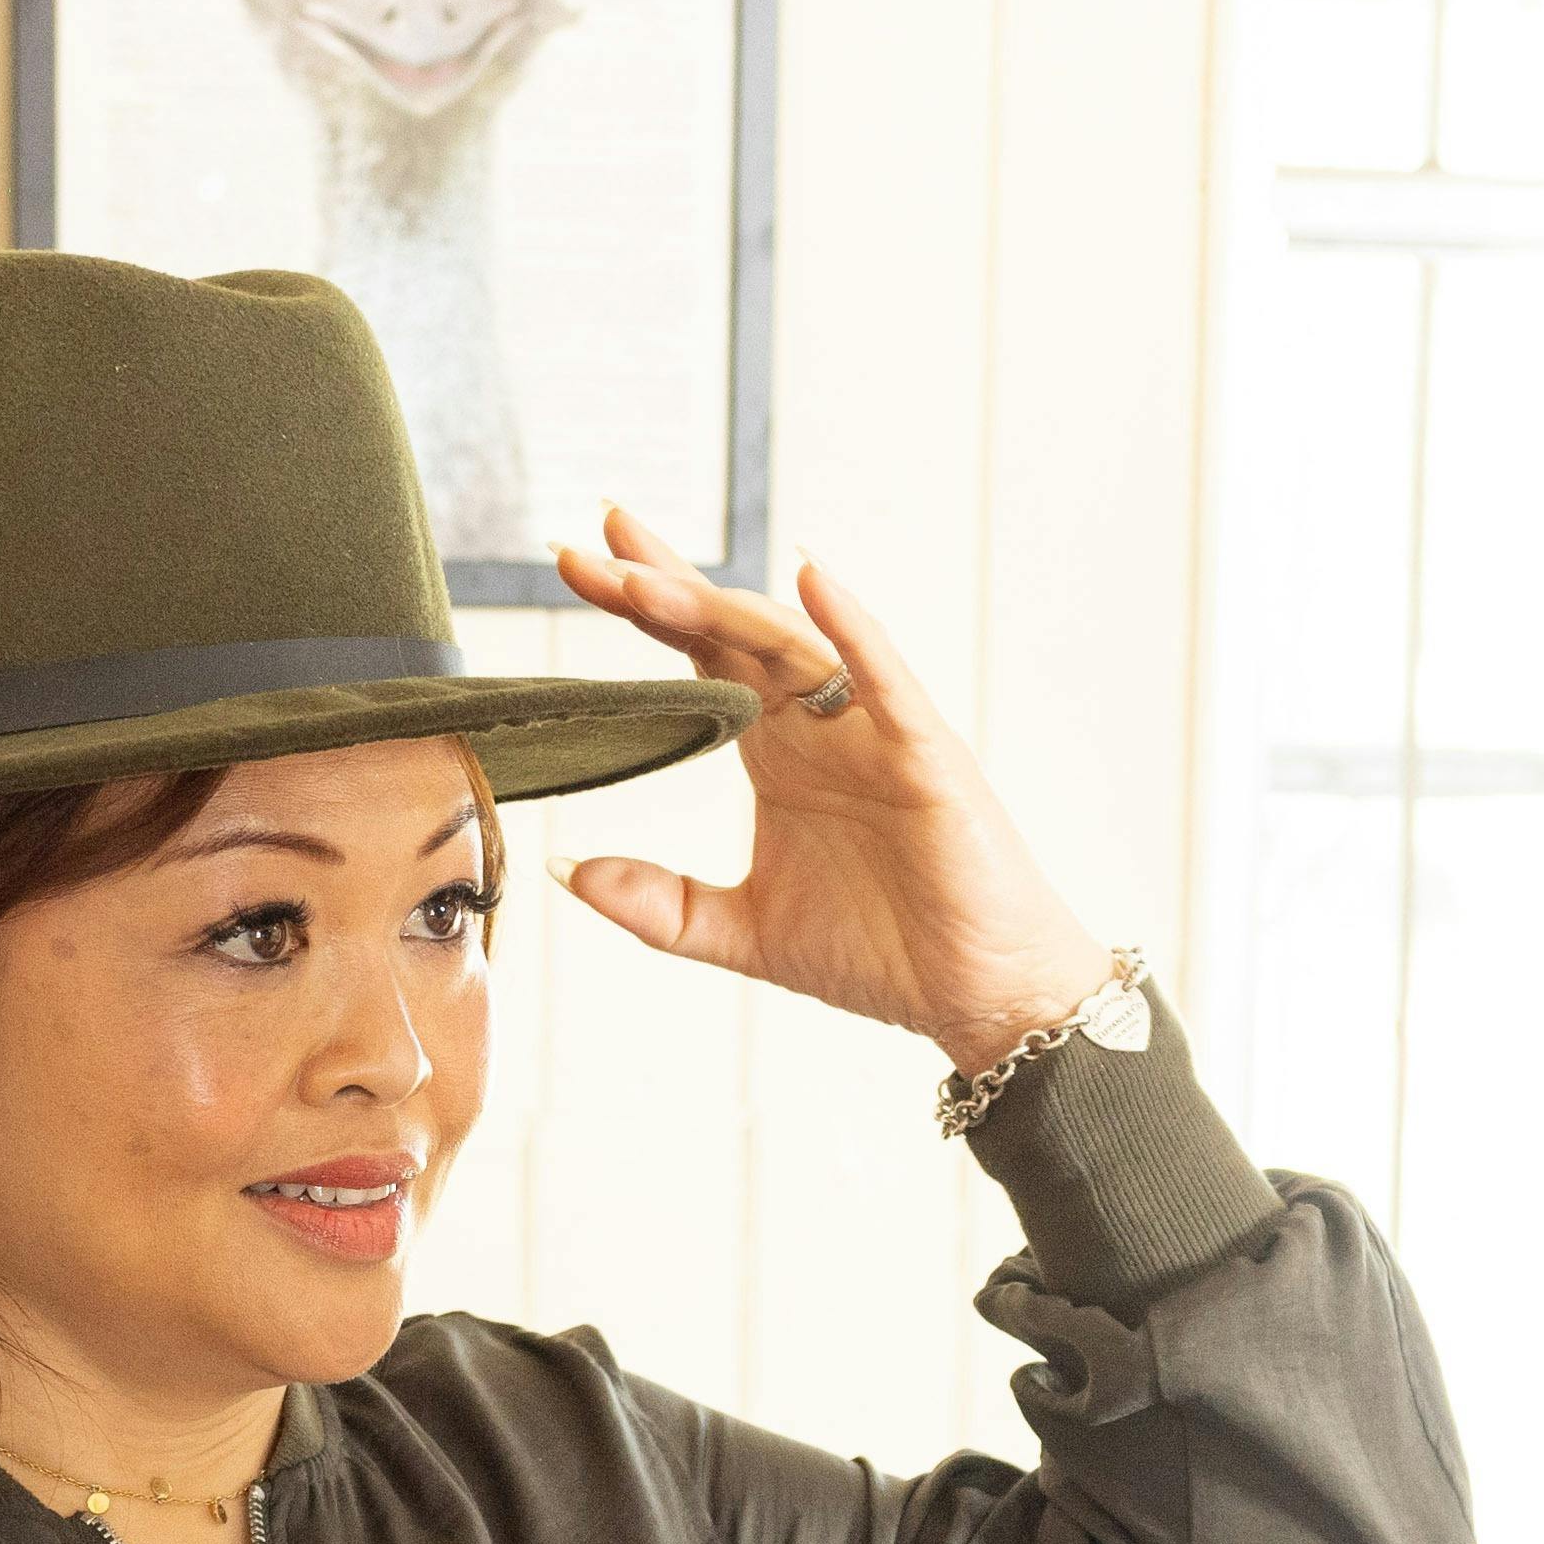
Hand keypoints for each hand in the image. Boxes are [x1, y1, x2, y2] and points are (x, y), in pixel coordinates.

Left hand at [549, 514, 1117, 1067]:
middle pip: (730, 632)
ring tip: (651, 578)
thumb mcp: (743, 933)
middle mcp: (819, 725)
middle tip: (593, 546)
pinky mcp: (926, 756)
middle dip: (661, 586)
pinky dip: (851, 628)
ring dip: (721, 607)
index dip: (642, 608)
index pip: (697, 656)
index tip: (577, 564)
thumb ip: (660, 905)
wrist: (974, 997)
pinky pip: (886, 679)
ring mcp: (872, 733)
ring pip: (790, 646)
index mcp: (775, 752)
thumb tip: (569, 870)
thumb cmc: (880, 953)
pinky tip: (812, 583)